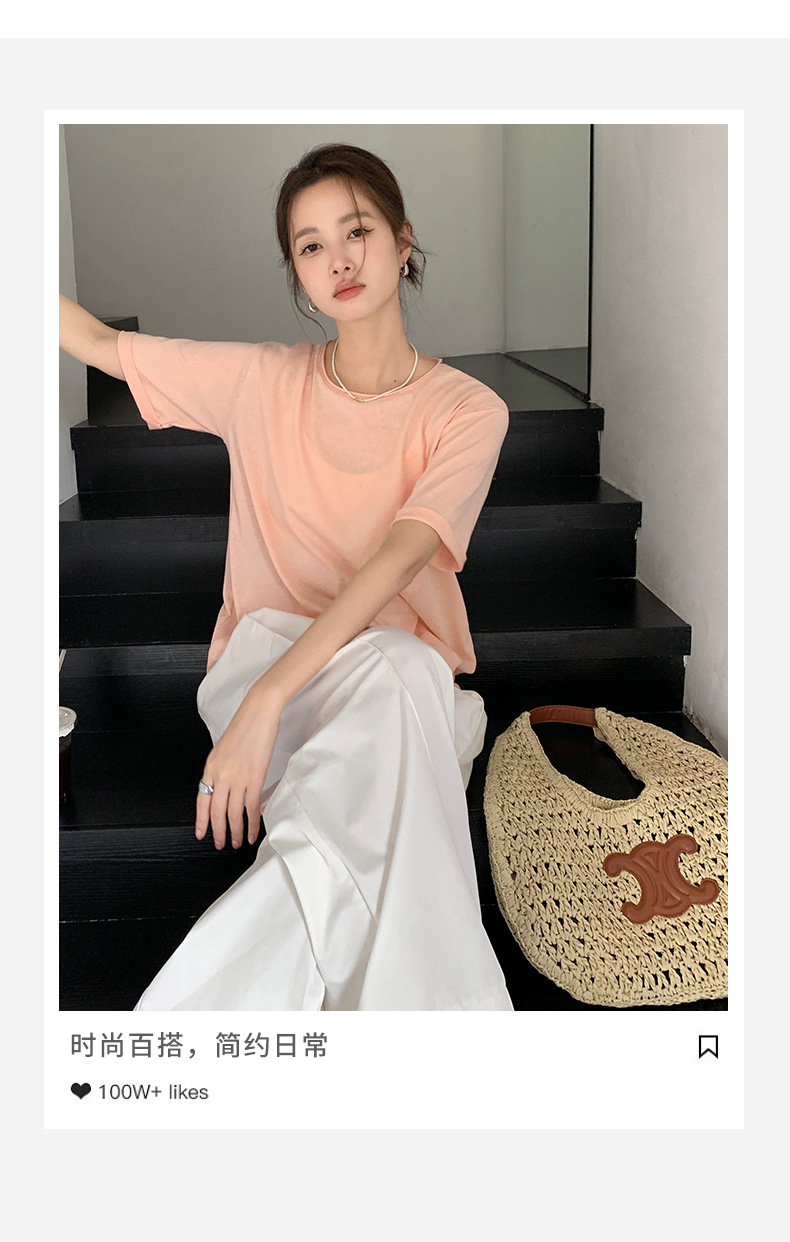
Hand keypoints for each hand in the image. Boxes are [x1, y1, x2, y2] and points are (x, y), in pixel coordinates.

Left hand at [195, 686, 281, 850]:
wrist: (258, 712)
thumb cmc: (245, 726)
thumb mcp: (224, 748)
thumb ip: (222, 768)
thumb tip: (224, 785)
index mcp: (211, 766)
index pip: (202, 800)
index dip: (201, 820)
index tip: (201, 834)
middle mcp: (221, 774)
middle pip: (216, 811)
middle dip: (218, 831)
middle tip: (221, 844)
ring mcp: (238, 776)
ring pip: (233, 812)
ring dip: (234, 831)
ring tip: (236, 843)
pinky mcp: (255, 776)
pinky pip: (251, 806)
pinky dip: (252, 822)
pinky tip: (252, 831)